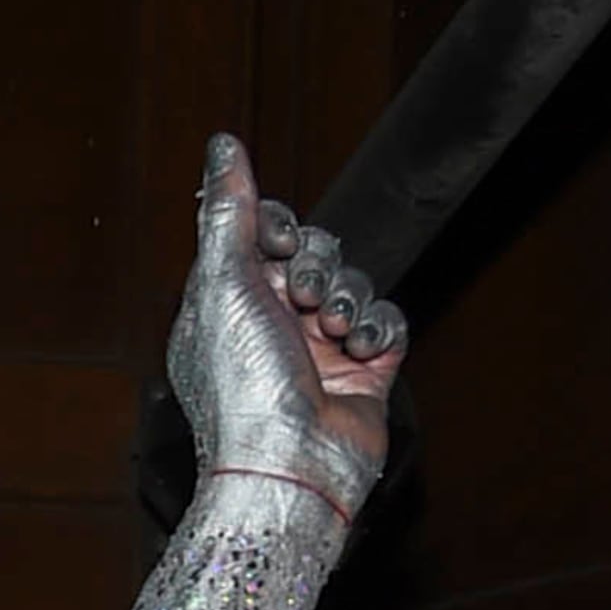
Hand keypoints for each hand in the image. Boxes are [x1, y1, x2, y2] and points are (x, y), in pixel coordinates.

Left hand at [166, 134, 406, 520]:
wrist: (288, 466)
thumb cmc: (243, 383)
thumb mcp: (224, 282)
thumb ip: (229, 210)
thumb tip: (223, 143)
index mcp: (230, 304)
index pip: (265, 233)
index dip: (280, 226)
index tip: (277, 242)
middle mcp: (273, 326)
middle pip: (315, 251)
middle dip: (316, 263)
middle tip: (303, 297)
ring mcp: (320, 352)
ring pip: (353, 282)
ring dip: (347, 295)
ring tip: (331, 328)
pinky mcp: (364, 374)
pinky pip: (387, 321)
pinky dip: (378, 327)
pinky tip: (360, 349)